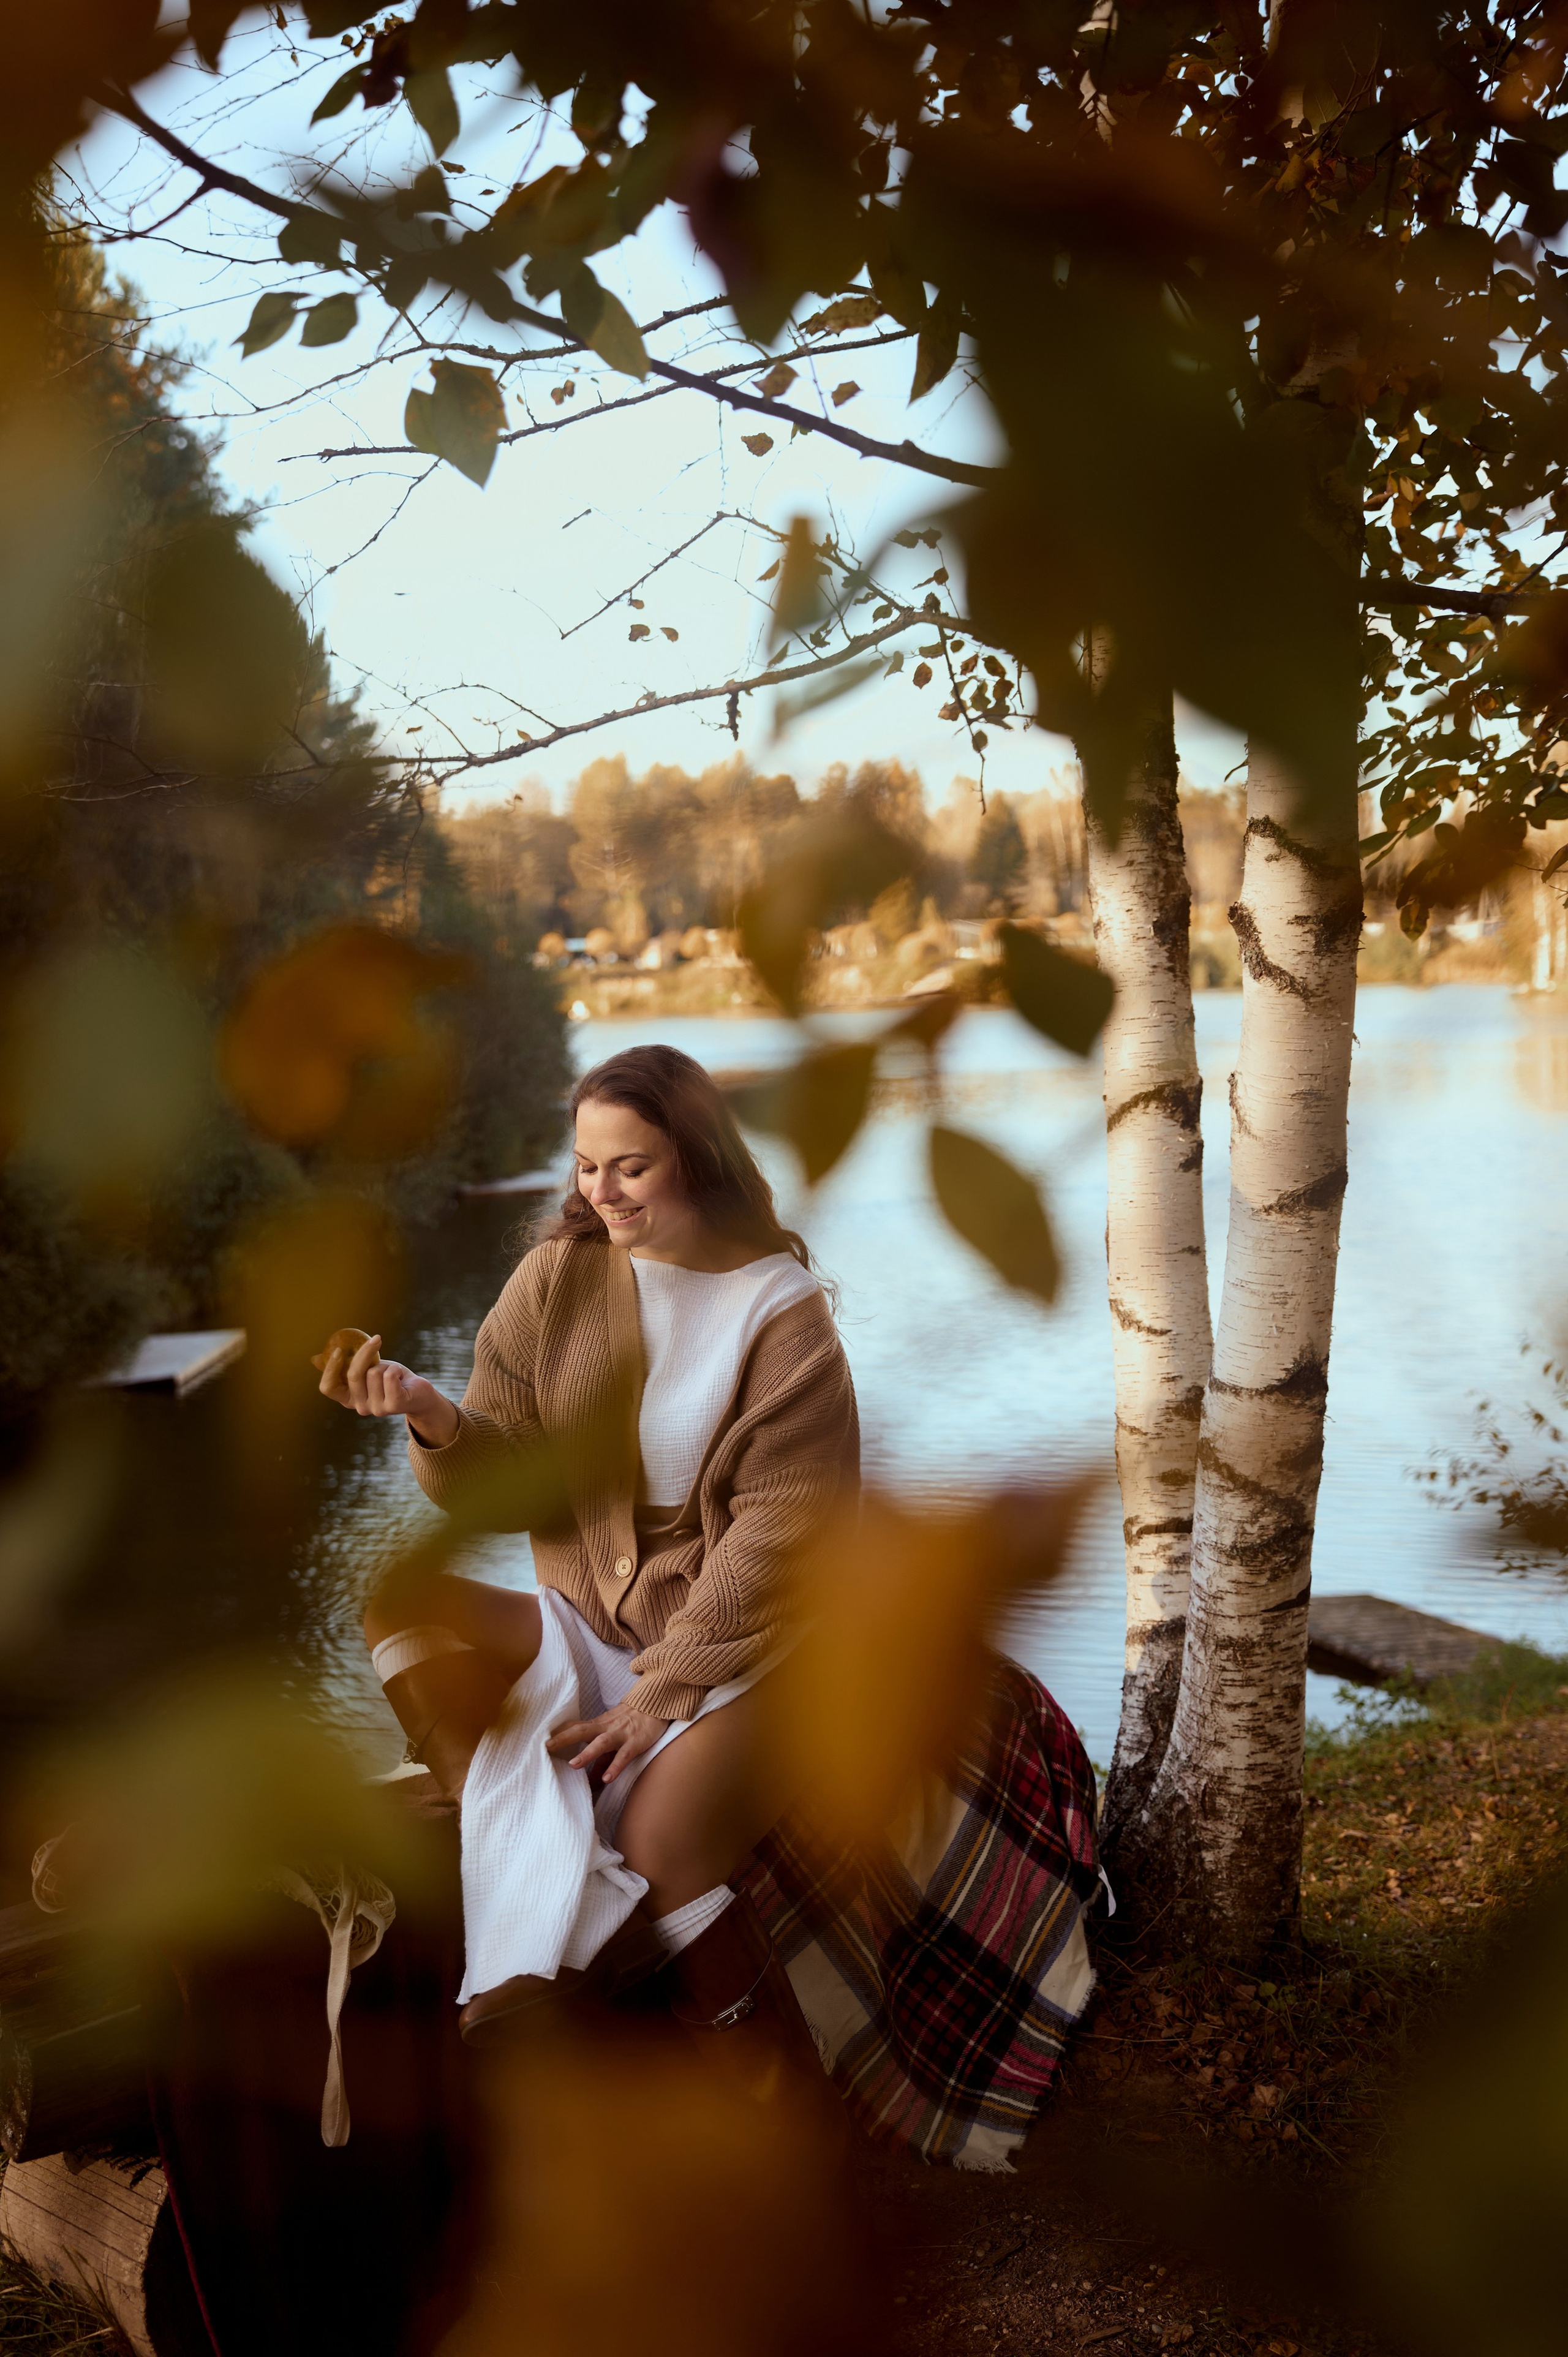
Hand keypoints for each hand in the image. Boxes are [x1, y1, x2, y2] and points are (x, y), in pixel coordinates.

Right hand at [315, 1331, 459, 1446]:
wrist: (418, 1391)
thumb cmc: (389, 1378)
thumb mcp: (366, 1369)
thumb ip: (347, 1365)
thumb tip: (314, 1358)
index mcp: (348, 1398)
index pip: (328, 1388)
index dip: (330, 1369)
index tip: (339, 1350)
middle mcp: (360, 1407)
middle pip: (353, 1374)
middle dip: (364, 1353)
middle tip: (376, 1339)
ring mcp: (376, 1409)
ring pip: (373, 1373)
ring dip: (386, 1366)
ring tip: (393, 1374)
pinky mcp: (394, 1405)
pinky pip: (389, 1376)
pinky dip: (396, 1369)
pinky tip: (401, 1377)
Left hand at [546, 1703, 670, 1783]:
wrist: (657, 1704)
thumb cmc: (632, 1721)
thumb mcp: (614, 1736)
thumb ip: (601, 1758)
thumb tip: (590, 1782)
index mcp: (598, 1725)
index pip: (574, 1726)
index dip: (557, 1732)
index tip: (538, 1739)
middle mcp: (606, 1728)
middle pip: (581, 1731)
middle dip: (563, 1739)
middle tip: (545, 1748)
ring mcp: (621, 1734)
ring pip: (601, 1743)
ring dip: (587, 1754)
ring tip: (573, 1765)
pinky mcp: (635, 1742)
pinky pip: (624, 1755)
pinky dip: (615, 1766)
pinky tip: (607, 1778)